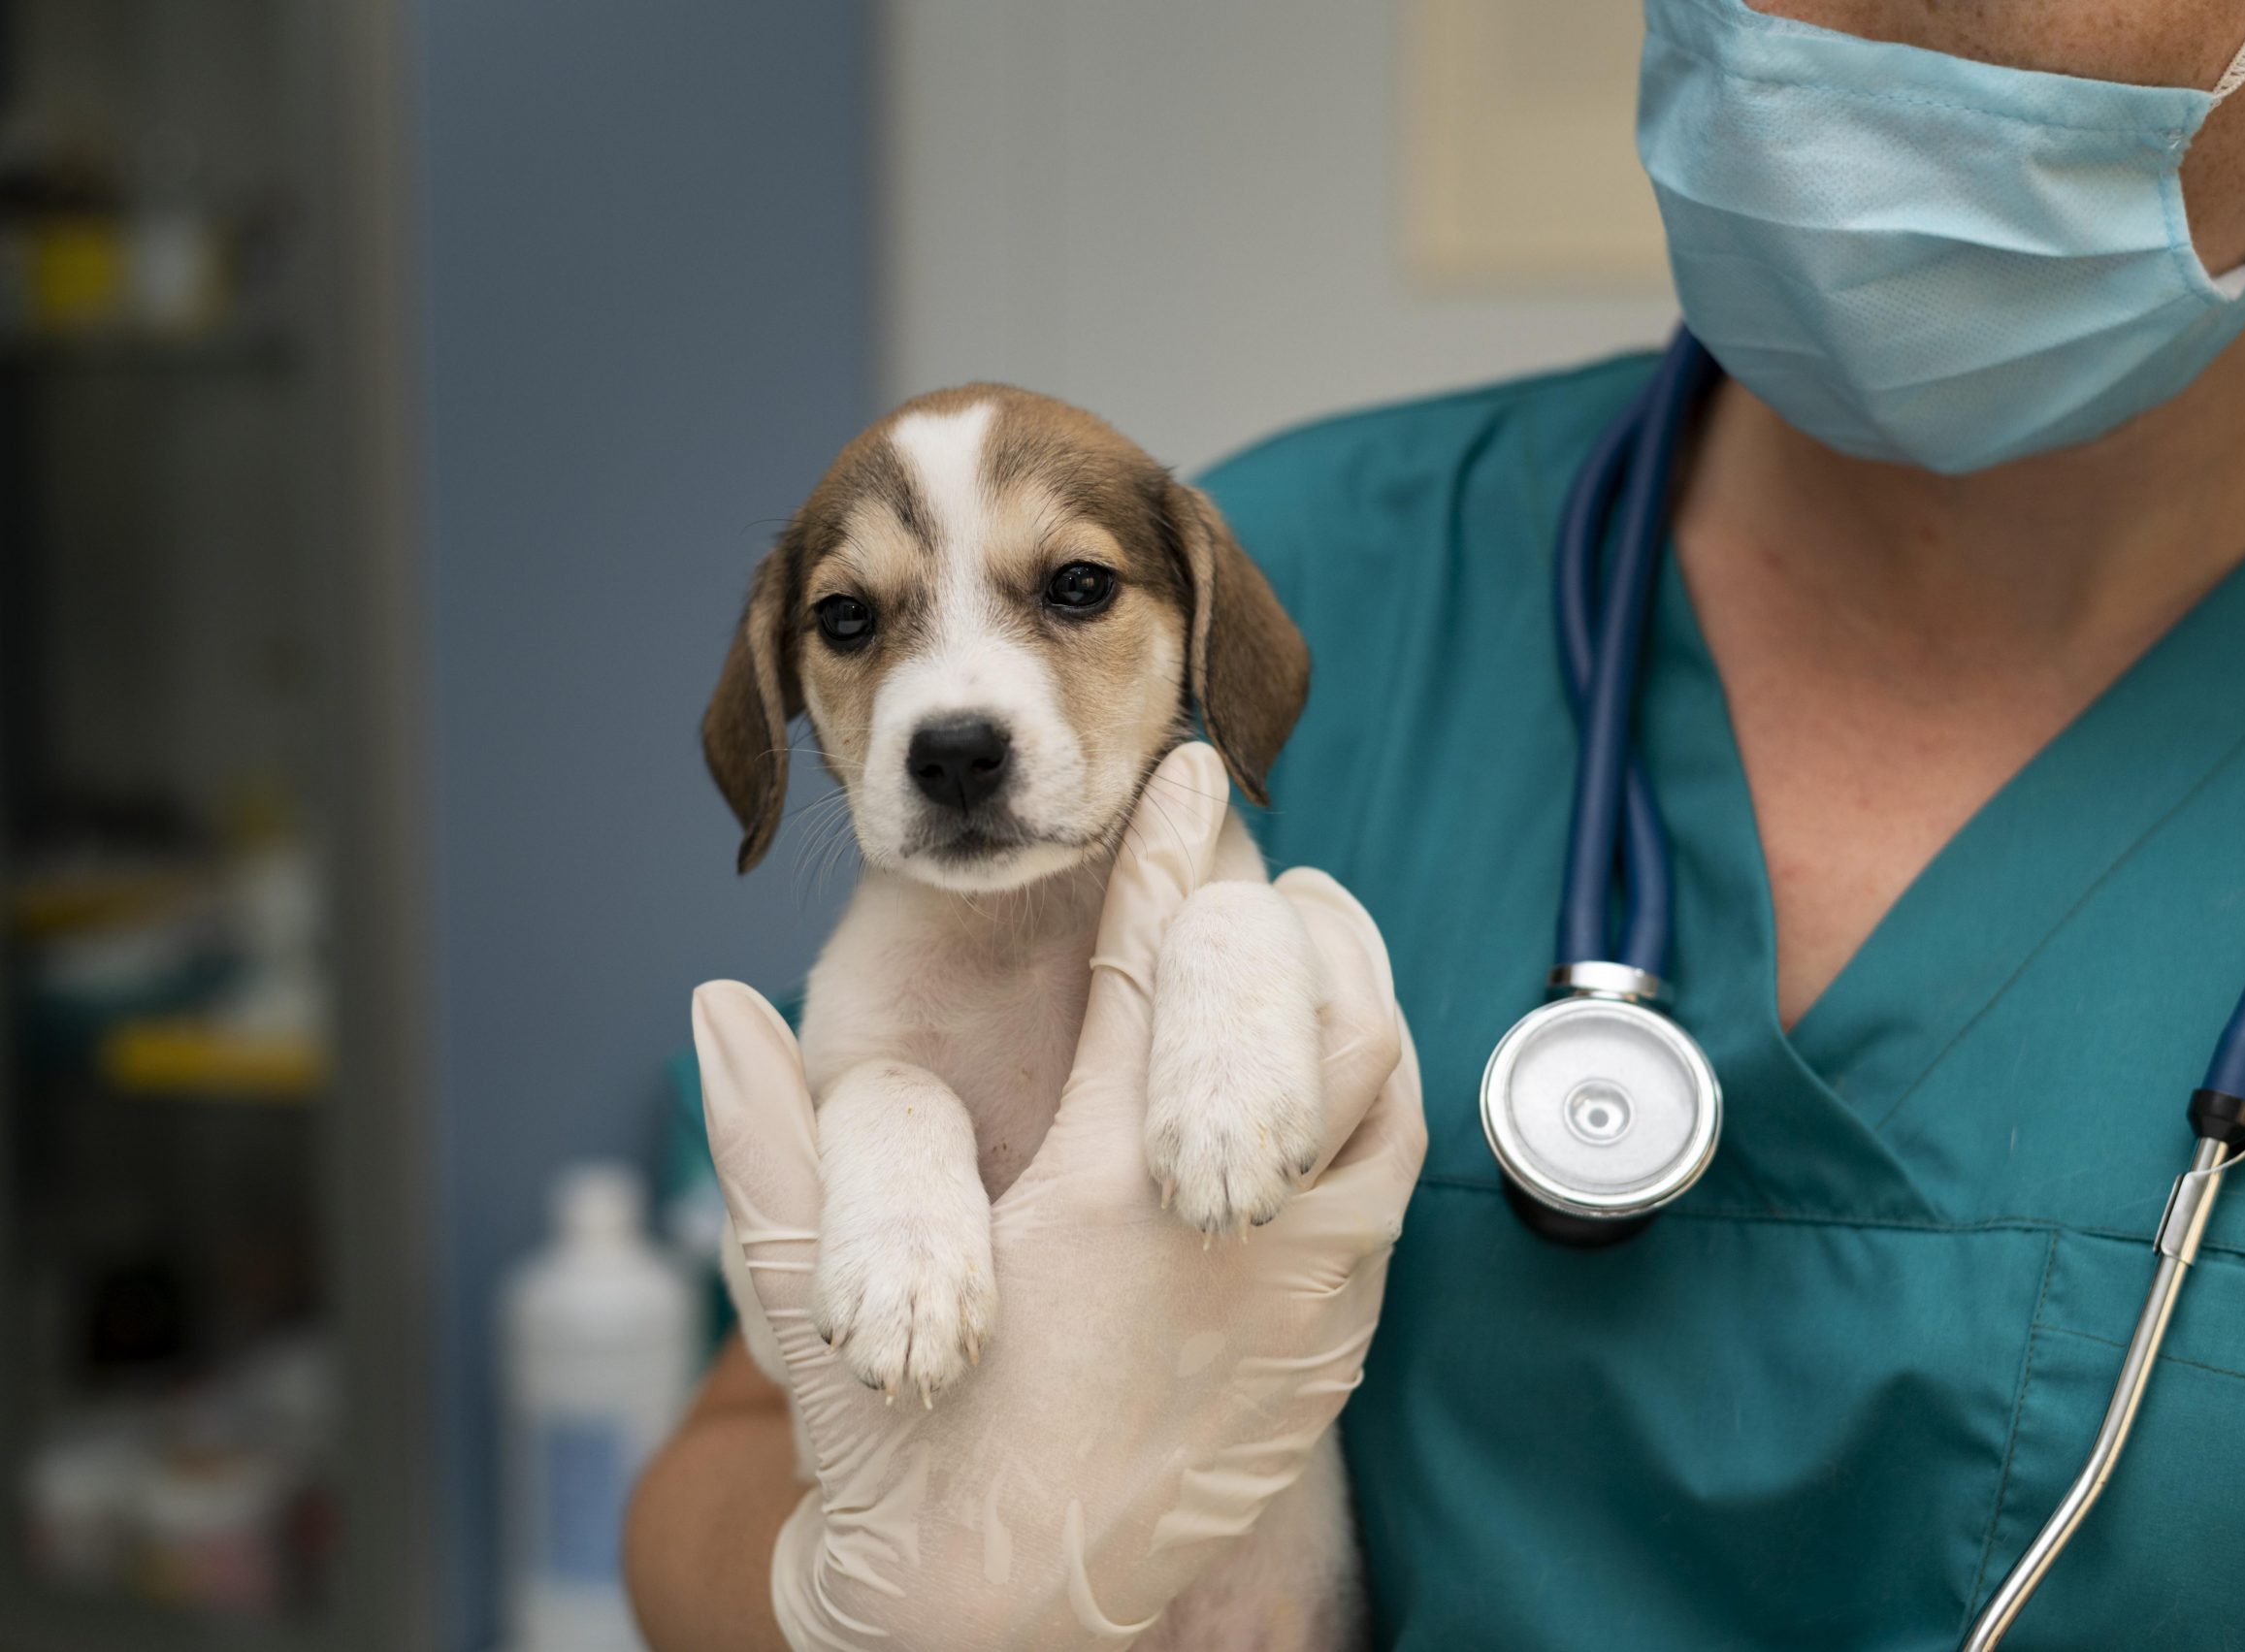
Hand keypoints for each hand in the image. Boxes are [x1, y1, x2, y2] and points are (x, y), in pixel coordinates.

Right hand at [692, 744, 1424, 1650]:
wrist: (1000, 1630)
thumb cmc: (908, 1462)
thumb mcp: (814, 1310)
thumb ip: (772, 1150)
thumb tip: (717, 1004)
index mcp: (1093, 1203)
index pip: (1148, 983)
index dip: (1165, 862)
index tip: (1184, 777)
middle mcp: (1221, 1242)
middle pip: (1308, 1022)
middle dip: (1285, 925)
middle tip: (1252, 867)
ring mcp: (1300, 1299)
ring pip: (1378, 1097)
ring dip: (1346, 1004)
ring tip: (1302, 949)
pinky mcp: (1334, 1353)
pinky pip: (1396, 1189)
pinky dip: (1374, 1107)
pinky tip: (1331, 1081)